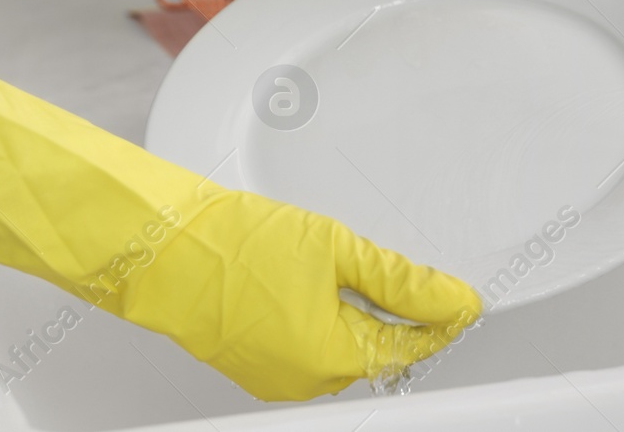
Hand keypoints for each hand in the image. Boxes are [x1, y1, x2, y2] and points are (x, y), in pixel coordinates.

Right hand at [0, 67, 478, 400]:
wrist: (159, 247)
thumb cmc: (233, 244)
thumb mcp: (335, 248)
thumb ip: (401, 280)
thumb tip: (452, 300)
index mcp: (333, 356)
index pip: (413, 345)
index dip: (444, 316)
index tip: (464, 296)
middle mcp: (306, 379)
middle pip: (379, 350)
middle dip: (401, 314)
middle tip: (417, 276)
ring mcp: (277, 374)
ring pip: (345, 348)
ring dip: (362, 314)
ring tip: (356, 268)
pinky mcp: (255, 361)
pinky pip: (310, 346)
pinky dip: (326, 318)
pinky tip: (318, 282)